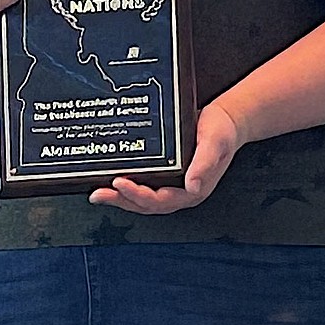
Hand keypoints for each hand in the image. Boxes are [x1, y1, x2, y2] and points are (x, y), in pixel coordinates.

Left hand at [88, 100, 243, 214]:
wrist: (227, 120)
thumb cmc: (222, 131)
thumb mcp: (215, 143)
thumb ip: (204, 164)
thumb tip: (192, 186)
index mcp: (193, 190)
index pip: (160, 200)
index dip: (138, 195)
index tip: (119, 183)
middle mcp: (180, 191)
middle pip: (146, 204)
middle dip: (121, 201)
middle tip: (98, 195)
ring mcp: (172, 185)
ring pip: (142, 198)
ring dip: (120, 197)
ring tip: (98, 192)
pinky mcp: (165, 175)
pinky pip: (143, 184)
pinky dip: (126, 185)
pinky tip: (110, 178)